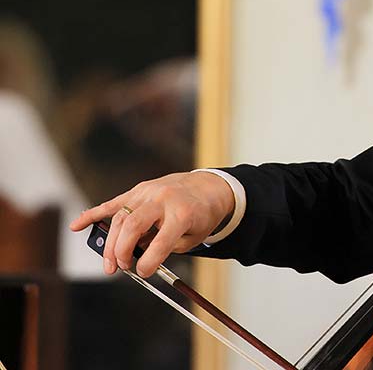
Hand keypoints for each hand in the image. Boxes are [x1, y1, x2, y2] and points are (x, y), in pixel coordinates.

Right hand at [69, 172, 234, 277]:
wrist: (208, 187)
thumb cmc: (202, 214)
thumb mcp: (195, 236)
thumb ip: (168, 247)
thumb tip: (138, 257)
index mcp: (182, 213)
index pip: (161, 241)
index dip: (149, 262)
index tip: (143, 272)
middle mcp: (163, 200)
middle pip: (133, 225)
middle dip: (122, 251)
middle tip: (122, 267)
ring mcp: (148, 192)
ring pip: (120, 217)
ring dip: (111, 243)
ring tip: (111, 264)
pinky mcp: (138, 190)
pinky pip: (112, 202)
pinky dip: (93, 214)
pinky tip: (77, 225)